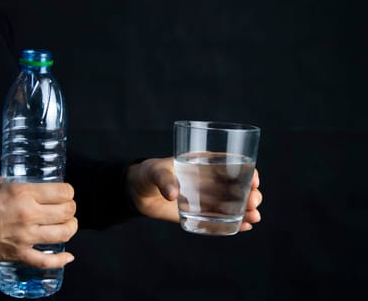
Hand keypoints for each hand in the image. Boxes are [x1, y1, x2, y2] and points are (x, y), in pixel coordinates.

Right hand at [0, 176, 77, 268]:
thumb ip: (10, 182)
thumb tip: (22, 182)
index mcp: (22, 194)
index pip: (62, 192)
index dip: (68, 191)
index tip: (64, 192)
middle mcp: (28, 215)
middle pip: (67, 211)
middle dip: (71, 208)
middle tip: (66, 207)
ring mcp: (25, 237)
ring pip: (64, 234)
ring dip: (70, 228)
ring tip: (68, 225)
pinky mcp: (19, 255)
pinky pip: (46, 262)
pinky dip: (60, 260)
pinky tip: (68, 256)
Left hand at [126, 157, 261, 231]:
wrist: (137, 192)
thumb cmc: (147, 174)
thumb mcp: (155, 172)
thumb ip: (164, 180)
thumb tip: (173, 194)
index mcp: (203, 163)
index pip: (230, 164)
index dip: (246, 170)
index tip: (253, 179)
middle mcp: (208, 180)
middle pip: (237, 186)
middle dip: (250, 193)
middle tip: (253, 202)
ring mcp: (205, 197)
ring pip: (233, 203)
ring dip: (246, 209)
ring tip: (254, 218)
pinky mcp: (200, 213)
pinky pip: (221, 218)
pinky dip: (234, 222)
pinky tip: (245, 227)